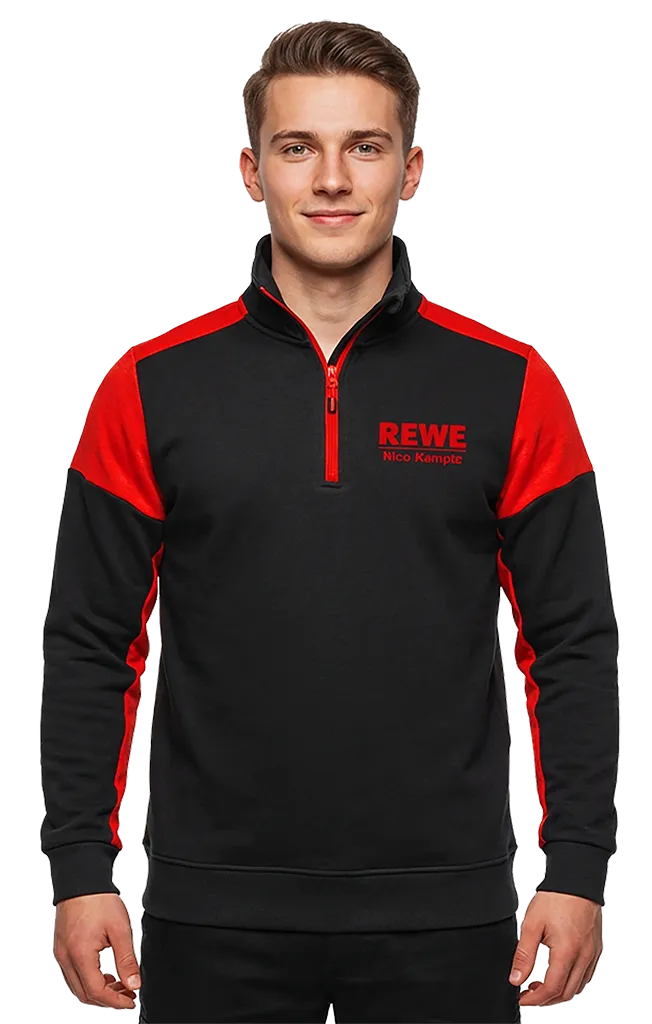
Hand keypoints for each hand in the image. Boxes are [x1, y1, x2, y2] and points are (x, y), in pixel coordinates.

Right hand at [53, 892, 141, 1009]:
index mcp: (80, 954)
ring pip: (77, 986)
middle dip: (107, 998)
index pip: (96, 992)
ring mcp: (61, 953)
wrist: (82, 881)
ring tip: (118, 983)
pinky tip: (103, 972)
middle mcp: (66, 957)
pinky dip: (88, 979)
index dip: (115, 1001)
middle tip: (127, 993)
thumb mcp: (119, 930)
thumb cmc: (99, 900)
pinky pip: (73, 974)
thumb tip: (134, 984)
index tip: (131, 1000)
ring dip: (97, 990)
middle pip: (84, 994)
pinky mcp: (62, 948)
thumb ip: (127, 960)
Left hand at [508, 890, 602, 1006]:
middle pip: (567, 993)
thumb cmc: (556, 898)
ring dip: (559, 992)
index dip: (534, 998)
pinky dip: (572, 982)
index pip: (552, 988)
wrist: (576, 881)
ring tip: (540, 985)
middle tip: (529, 993)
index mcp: (567, 951)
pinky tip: (559, 974)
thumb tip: (515, 978)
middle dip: (546, 999)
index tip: (522, 997)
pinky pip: (586, 975)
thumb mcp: (532, 924)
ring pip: (578, 987)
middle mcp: (584, 956)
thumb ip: (523, 954)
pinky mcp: (595, 949)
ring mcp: (592, 953)